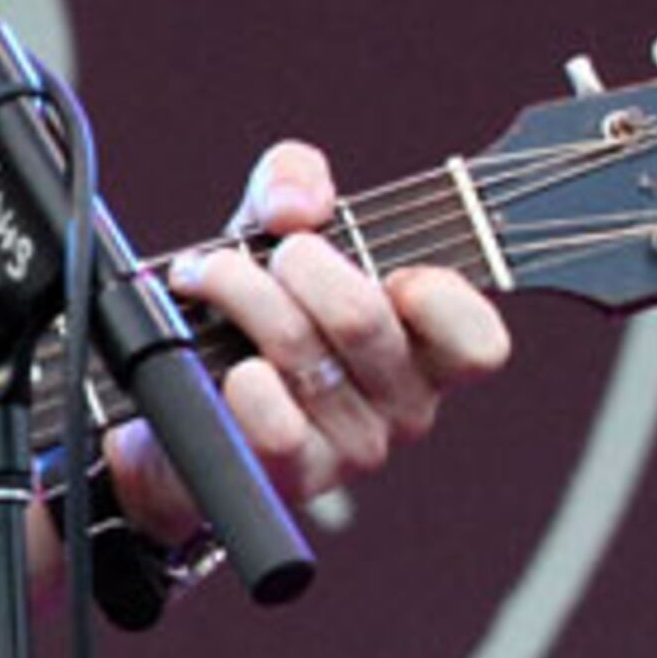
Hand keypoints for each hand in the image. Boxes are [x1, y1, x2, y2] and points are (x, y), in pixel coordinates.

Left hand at [104, 140, 511, 541]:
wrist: (178, 398)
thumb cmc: (253, 306)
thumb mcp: (276, 226)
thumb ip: (296, 179)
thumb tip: (298, 206)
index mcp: (425, 347)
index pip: (478, 342)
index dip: (439, 297)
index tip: (390, 269)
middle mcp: (403, 403)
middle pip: (361, 319)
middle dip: (295, 262)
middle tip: (264, 254)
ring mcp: (354, 447)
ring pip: (301, 353)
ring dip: (239, 293)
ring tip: (207, 275)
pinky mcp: (297, 478)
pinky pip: (279, 428)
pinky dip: (242, 380)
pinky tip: (221, 361)